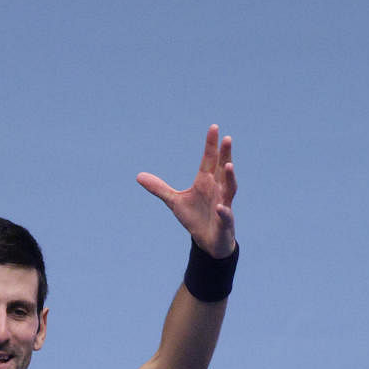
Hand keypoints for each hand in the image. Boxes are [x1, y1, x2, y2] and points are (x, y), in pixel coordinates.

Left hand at [136, 125, 237, 257]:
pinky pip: (225, 215)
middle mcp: (217, 189)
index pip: (209, 160)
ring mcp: (223, 204)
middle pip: (223, 169)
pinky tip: (221, 207)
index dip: (211, 144)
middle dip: (226, 154)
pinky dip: (224, 211)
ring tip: (229, 165)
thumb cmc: (195, 217)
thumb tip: (139, 176)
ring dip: (230, 178)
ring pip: (229, 188)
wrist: (208, 241)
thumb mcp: (174, 201)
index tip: (214, 127)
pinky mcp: (224, 221)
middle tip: (227, 138)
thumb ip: (159, 188)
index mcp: (205, 181)